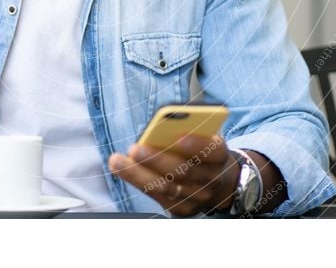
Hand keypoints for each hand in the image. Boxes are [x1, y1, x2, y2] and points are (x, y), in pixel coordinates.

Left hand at [107, 134, 239, 216]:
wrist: (218, 183)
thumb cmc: (201, 152)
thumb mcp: (203, 138)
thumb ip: (188, 132)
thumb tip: (159, 127)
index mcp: (219, 155)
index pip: (212, 150)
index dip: (196, 145)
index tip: (179, 137)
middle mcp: (210, 179)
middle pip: (184, 171)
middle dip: (157, 160)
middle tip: (134, 149)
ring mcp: (197, 197)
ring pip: (166, 188)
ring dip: (138, 174)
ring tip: (117, 161)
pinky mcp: (183, 209)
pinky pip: (159, 198)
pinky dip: (138, 183)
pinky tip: (122, 171)